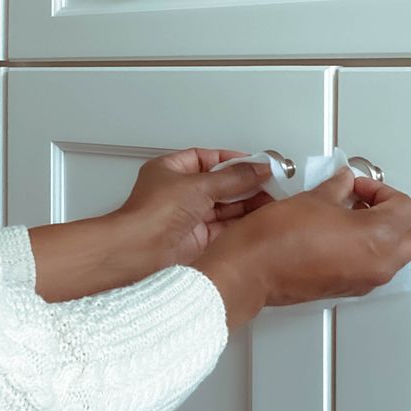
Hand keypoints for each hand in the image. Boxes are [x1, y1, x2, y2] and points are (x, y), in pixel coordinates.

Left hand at [28, 148, 271, 301]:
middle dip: (245, 183)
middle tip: (271, 182)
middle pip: (219, 183)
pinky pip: (224, 227)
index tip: (256, 163)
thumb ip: (232, 178)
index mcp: (171, 170)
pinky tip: (258, 218)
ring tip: (271, 199)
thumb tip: (257, 169)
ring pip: (224, 206)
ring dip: (247, 203)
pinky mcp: (196, 239)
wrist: (138, 252)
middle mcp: (179, 193)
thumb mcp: (198, 186)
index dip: (233, 160)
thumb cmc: (151, 215)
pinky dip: (242, 223)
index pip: (208, 159)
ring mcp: (187, 216)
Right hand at [194, 169, 410, 328]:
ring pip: (395, 255)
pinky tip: (339, 235)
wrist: (249, 270)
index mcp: (377, 238)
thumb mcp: (313, 199)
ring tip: (350, 216)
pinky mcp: (346, 289)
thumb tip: (343, 183)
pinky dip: (367, 250)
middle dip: (392, 213)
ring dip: (382, 233)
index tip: (357, 186)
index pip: (403, 208)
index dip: (380, 190)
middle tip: (364, 200)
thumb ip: (337, 188)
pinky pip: (373, 268)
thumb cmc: (275, 240)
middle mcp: (377, 264)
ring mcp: (363, 280)